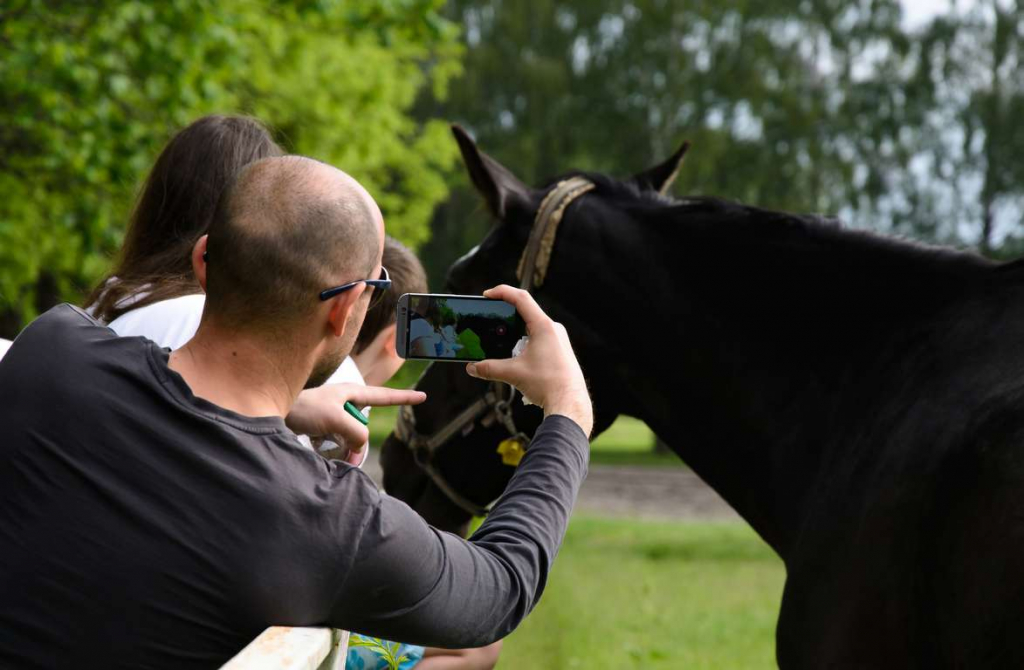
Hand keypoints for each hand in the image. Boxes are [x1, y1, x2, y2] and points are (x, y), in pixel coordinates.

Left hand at [287, 383, 425, 452]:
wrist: (270, 408)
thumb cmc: (303, 407)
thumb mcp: (335, 418)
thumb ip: (356, 433)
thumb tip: (359, 450)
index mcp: (352, 393)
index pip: (384, 396)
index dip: (404, 398)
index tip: (422, 395)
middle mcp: (345, 403)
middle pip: (363, 428)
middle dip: (355, 442)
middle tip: (337, 443)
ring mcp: (334, 415)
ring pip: (349, 439)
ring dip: (341, 449)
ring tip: (319, 441)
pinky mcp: (323, 427)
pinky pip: (336, 444)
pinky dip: (331, 450)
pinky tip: (315, 445)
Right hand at [466, 285, 592, 435]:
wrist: (570, 403)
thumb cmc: (548, 384)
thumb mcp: (513, 374)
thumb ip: (489, 368)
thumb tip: (472, 367)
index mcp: (544, 326)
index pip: (521, 299)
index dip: (502, 292)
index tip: (487, 295)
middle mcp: (554, 329)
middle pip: (526, 311)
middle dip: (506, 313)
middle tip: (490, 316)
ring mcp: (558, 339)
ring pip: (533, 326)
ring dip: (515, 329)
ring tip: (501, 339)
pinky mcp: (560, 350)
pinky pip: (540, 337)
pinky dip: (525, 340)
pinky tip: (516, 354)